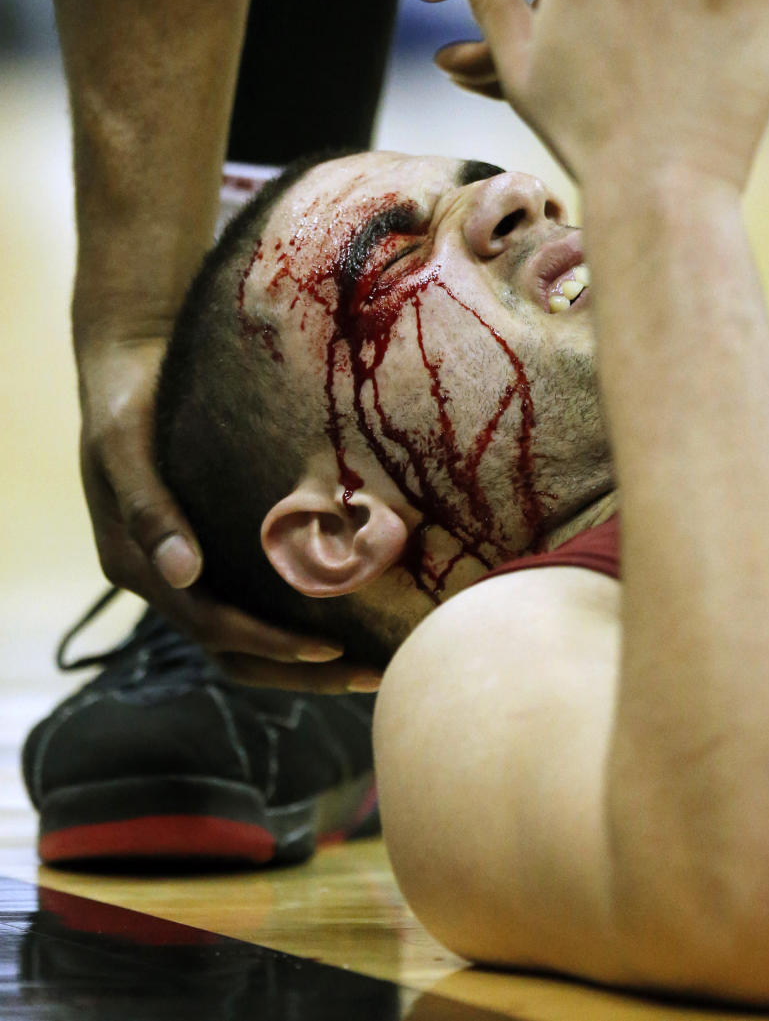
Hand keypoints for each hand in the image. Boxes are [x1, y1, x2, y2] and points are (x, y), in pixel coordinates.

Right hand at [76, 336, 376, 691]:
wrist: (129, 362)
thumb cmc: (127, 398)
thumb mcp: (123, 444)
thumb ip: (147, 508)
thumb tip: (184, 573)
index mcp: (135, 565)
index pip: (210, 627)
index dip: (269, 642)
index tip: (331, 646)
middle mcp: (164, 578)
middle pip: (234, 652)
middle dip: (301, 671)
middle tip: (374, 676)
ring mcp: (188, 567)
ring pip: (247, 637)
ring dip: (305, 658)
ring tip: (375, 662)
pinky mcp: (214, 546)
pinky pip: (256, 598)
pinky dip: (300, 615)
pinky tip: (354, 609)